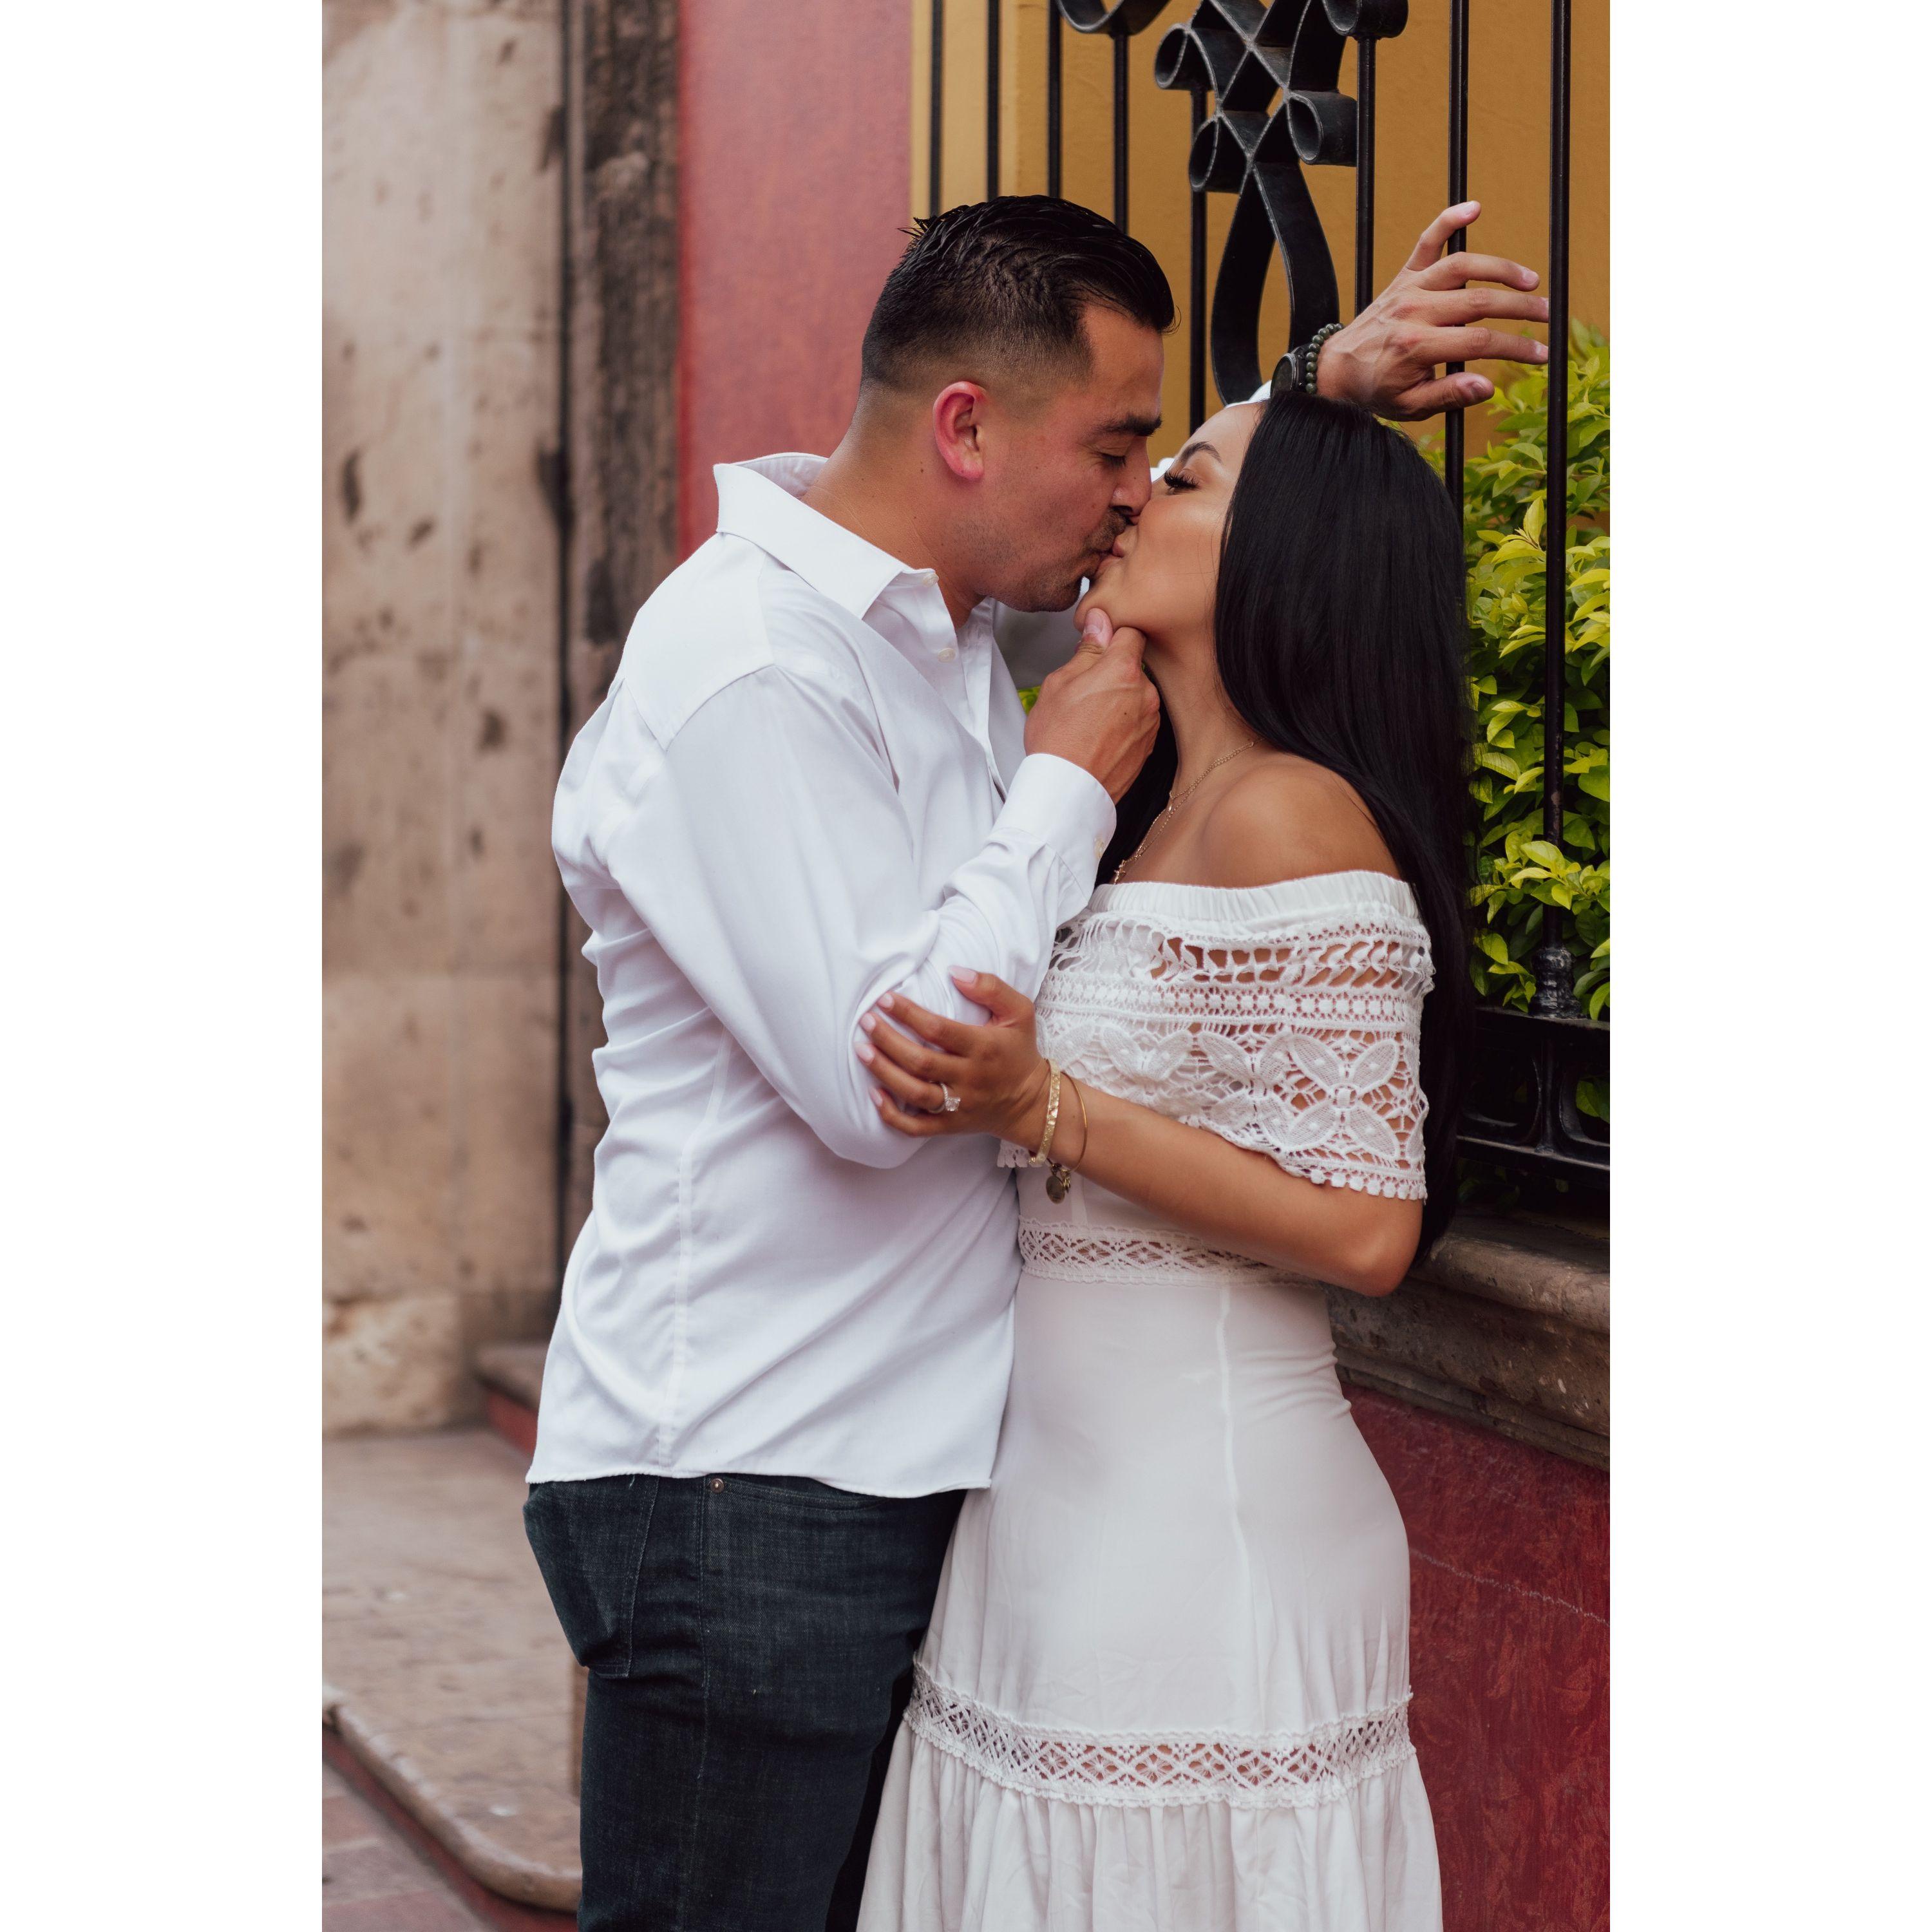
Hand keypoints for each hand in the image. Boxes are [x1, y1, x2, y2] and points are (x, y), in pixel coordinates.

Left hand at [857, 972, 1050, 1144]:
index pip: (939, 1030)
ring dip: (884, 1073)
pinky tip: (873, 1095)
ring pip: (915, 1093)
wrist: (1030, 1102)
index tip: (885, 999)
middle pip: (921, 1062)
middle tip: (866, 1021)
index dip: (909, 1014)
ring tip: (861, 1051)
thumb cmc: (1018, 1050)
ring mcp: (958, 1105)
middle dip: (888, 1041)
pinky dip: (892, 1115)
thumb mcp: (1019, 1012)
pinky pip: (916, 1127)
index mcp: (984, 1048)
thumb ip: (991, 987)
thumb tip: (955, 971)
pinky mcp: (949, 1125)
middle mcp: (969, 1078)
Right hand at [1023, 607, 1159, 801]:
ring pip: (1136, 695)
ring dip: (1119, 700)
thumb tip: (1099, 624)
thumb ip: (1086, 650)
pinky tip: (1099, 736)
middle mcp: (1145, 693)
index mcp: (1123, 670)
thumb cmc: (1058, 741)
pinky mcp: (1149, 744)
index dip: (1113, 635)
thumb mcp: (1059, 683)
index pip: (1131, 632)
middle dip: (1113, 672)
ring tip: (1089, 719)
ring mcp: (1150, 721)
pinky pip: (1137, 721)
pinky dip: (1123, 724)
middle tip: (1084, 691)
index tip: (1098, 644)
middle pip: (1133, 667)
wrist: (1069, 790)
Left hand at [1317, 201, 1549, 419]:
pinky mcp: (1403, 277)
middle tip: (1547, 315)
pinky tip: (1474, 207)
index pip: (1479, 341)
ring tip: (1530, 281)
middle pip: (1478, 302)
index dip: (1516, 347)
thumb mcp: (1410, 406)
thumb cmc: (1376, 390)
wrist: (1337, 369)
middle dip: (1519, 309)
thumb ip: (1449, 396)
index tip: (1541, 353)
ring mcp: (1408, 290)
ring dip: (1500, 269)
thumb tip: (1488, 386)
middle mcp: (1413, 312)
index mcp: (1416, 346)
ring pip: (1462, 267)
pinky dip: (1448, 220)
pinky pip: (1426, 243)